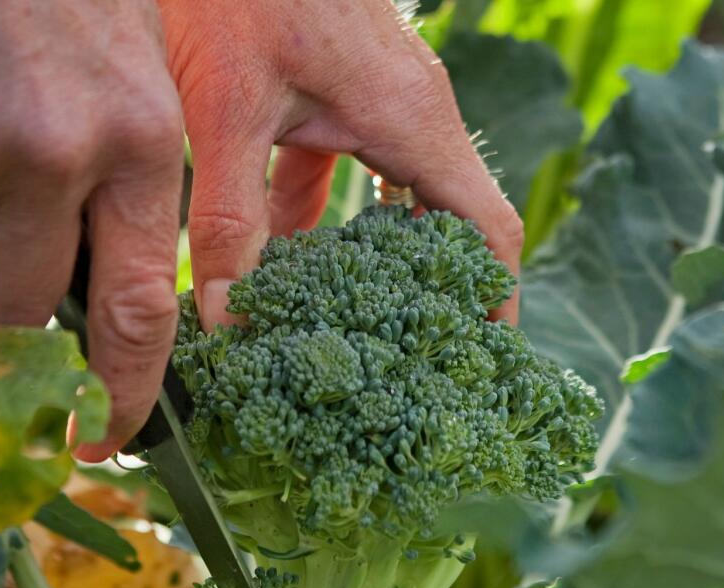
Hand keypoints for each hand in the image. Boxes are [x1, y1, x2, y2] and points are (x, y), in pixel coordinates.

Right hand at [0, 1, 184, 459]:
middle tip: (7, 283)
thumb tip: (107, 276)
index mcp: (144, 141)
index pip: (137, 310)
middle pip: (21, 302)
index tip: (101, 438)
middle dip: (9, 313)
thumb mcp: (139, 61)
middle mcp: (58, 154)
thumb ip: (136, 169)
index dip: (120, 391)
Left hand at [159, 0, 523, 328]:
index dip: (495, 298)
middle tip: (407, 360)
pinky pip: (352, 165)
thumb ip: (229, 217)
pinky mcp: (342, 89)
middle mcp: (412, 113)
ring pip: (393, 197)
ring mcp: (380, 99)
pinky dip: (324, 214)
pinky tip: (278, 251)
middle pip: (447, 221)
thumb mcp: (228, 111)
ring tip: (343, 324)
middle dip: (431, 292)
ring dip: (369, 258)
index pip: (486, 228)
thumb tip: (231, 319)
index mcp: (411, 122)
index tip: (486, 358)